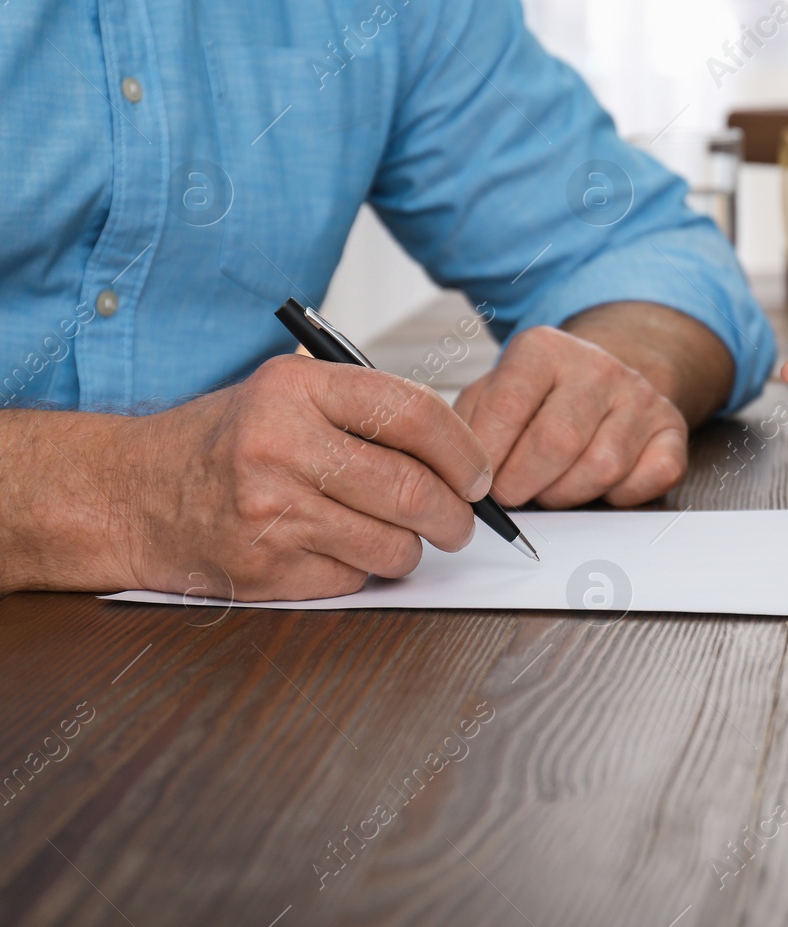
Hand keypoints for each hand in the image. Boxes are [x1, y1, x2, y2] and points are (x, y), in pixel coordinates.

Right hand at [116, 354, 492, 600]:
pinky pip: (354, 577)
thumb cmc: (226, 442)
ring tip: (394, 534)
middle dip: (454, 515)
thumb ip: (368, 412)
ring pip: (393, 544)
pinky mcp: (264, 568)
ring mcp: (270, 512)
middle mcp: (281, 445)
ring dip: (410, 548)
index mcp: (297, 388)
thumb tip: (463, 457)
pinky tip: (335, 549)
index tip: (479, 474)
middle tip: (460, 521)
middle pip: (412, 489)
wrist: (128, 494)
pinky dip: (362, 570)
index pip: (413, 414)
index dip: (464, 450)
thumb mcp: (288, 395)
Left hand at [452, 325, 687, 507]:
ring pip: (602, 468)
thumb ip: (467, 429)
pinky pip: (649, 479)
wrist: (603, 377)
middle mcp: (598, 365)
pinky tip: (598, 484)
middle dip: (523, 484)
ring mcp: (641, 396)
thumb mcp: (490, 394)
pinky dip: (620, 496)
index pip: (508, 407)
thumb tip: (457, 480)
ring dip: (566, 494)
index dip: (487, 458)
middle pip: (556, 442)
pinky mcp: (673, 429)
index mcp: (544, 349)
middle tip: (511, 496)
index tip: (477, 484)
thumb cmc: (536, 398)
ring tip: (550, 487)